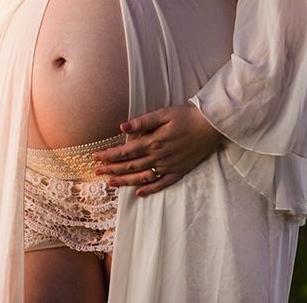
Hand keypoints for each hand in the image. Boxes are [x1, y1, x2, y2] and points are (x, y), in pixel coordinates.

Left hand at [91, 104, 223, 196]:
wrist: (211, 126)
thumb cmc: (185, 116)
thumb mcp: (163, 114)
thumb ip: (142, 121)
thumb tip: (121, 127)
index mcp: (153, 141)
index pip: (125, 151)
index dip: (109, 155)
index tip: (95, 157)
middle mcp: (160, 157)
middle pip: (131, 166)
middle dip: (112, 169)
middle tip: (96, 171)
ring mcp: (169, 166)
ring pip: (143, 177)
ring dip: (125, 181)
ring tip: (110, 183)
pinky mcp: (179, 171)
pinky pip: (162, 183)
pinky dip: (150, 189)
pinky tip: (139, 193)